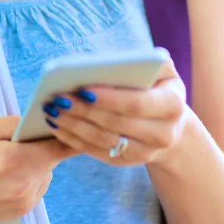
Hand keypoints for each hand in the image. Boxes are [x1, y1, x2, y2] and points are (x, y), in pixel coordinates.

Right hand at [0, 116, 78, 223]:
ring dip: (33, 159)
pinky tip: (0, 173)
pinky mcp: (21, 211)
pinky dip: (26, 174)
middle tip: (15, 136)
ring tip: (1, 157)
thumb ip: (5, 125)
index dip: (66, 131)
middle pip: (52, 155)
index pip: (60, 145)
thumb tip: (28, 120)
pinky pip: (35, 184)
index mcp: (13, 160)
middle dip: (40, 142)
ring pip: (45, 169)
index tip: (64, 118)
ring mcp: (25, 201)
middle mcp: (26, 184)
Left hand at [41, 59, 186, 167]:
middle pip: (116, 124)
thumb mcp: (161, 68)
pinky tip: (56, 125)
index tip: (82, 89)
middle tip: (57, 98)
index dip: (108, 98)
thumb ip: (143, 61)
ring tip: (51, 109)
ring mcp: (145, 153)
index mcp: (172, 105)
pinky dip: (74, 139)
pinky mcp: (127, 162)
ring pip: (103, 140)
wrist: (172, 121)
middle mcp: (163, 134)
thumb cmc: (158, 84)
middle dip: (83, 111)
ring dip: (74, 125)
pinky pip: (97, 152)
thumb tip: (107, 63)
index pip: (136, 104)